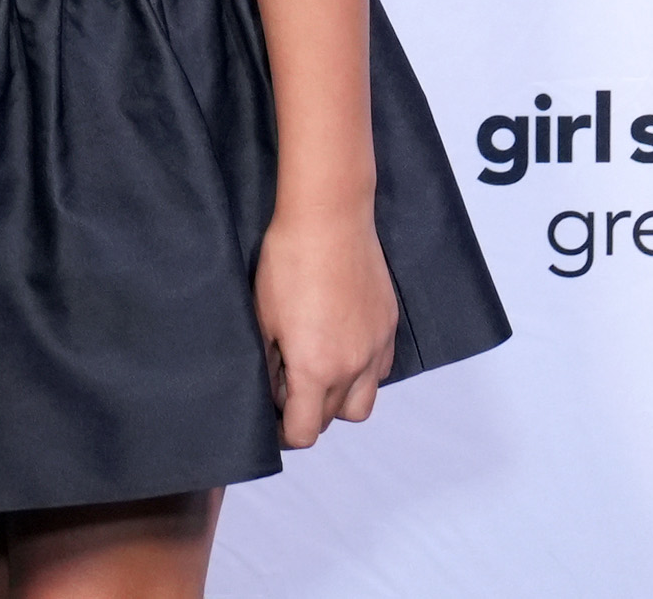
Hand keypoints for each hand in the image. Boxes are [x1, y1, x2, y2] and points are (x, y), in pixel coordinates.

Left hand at [255, 201, 398, 448]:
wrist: (330, 217)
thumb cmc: (289, 261)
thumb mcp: (263, 317)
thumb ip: (269, 364)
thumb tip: (273, 389)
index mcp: (316, 369)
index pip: (304, 431)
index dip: (283, 434)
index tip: (272, 421)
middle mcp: (353, 366)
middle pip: (333, 419)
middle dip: (308, 413)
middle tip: (287, 390)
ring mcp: (376, 347)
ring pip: (362, 402)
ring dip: (340, 400)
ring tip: (318, 373)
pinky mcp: (389, 326)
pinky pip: (380, 370)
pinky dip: (362, 373)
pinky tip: (342, 349)